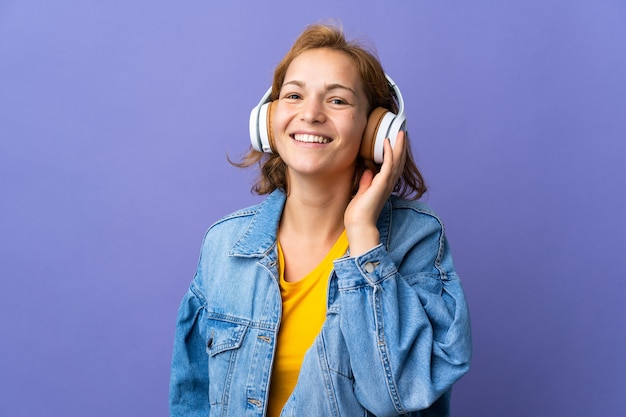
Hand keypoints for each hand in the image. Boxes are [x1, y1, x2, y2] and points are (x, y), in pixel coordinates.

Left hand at [344, 131, 406, 255]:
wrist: (359, 225)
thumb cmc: (358, 213)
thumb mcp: (362, 193)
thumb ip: (366, 182)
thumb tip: (368, 171)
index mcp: (384, 186)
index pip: (393, 167)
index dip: (395, 154)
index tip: (395, 142)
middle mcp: (388, 184)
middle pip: (399, 162)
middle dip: (401, 147)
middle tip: (402, 133)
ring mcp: (386, 184)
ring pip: (397, 161)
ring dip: (399, 146)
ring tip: (400, 134)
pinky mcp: (382, 184)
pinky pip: (388, 165)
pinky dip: (389, 153)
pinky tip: (387, 143)